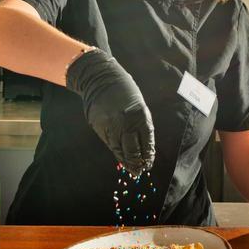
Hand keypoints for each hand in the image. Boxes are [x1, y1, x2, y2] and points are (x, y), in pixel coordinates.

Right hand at [65, 48, 154, 174]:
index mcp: (140, 115)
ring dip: (127, 162)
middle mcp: (126, 123)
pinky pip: (110, 144)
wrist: (101, 78)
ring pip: (120, 150)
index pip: (146, 142)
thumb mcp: (138, 105)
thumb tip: (142, 147)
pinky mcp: (99, 127)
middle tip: (140, 170)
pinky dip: (116, 153)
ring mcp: (111, 126)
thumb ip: (140, 125)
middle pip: (133, 150)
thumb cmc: (124, 91)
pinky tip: (121, 158)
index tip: (148, 163)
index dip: (148, 155)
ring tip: (132, 169)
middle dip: (137, 162)